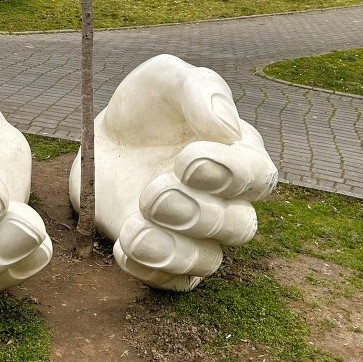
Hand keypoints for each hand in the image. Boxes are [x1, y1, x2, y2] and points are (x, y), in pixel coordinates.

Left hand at [69, 54, 276, 290]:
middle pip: (238, 226)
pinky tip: (125, 244)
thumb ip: (200, 90)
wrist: (104, 136)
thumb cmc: (148, 106)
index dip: (230, 174)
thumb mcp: (167, 78)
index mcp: (240, 155)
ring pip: (208, 261)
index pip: (259, 177)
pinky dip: (151, 270)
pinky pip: (172, 283)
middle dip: (198, 213)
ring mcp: (196, 234)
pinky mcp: (164, 255)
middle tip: (156, 192)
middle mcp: (227, 201)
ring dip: (175, 249)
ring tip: (138, 223)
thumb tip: (228, 128)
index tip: (186, 158)